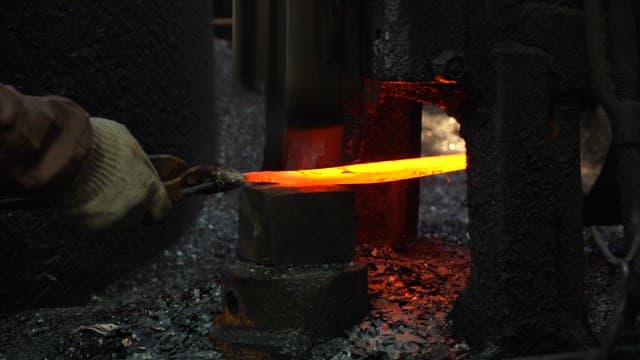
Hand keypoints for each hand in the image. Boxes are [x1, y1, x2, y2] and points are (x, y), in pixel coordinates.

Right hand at [54, 117, 171, 231]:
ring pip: (111, 222)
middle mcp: (134, 207)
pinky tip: (75, 196)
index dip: (153, 207)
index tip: (147, 203)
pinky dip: (81, 214)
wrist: (65, 153)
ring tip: (89, 190)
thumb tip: (135, 165)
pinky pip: (87, 223)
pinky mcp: (87, 226)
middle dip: (125, 208)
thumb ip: (136, 163)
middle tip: (110, 192)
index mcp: (149, 187)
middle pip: (134, 218)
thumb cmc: (98, 143)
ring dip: (103, 211)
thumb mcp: (128, 143)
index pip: (162, 209)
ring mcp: (111, 220)